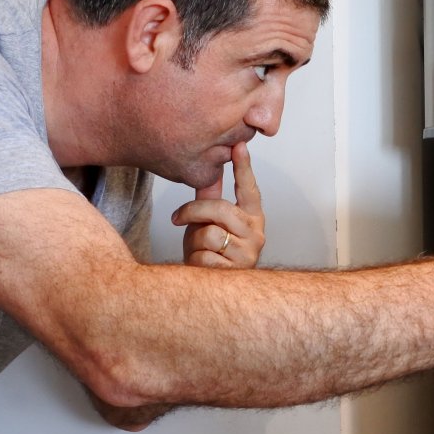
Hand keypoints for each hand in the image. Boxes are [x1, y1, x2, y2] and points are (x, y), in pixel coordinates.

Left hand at [172, 142, 265, 267]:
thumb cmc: (215, 253)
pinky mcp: (234, 271)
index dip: (244, 167)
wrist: (214, 287)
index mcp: (252, 217)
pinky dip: (194, 259)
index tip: (239, 145)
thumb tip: (207, 171)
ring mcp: (247, 253)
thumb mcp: (213, 223)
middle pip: (221, 209)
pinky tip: (201, 265)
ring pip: (209, 233)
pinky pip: (203, 255)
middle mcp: (256, 234)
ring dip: (194, 241)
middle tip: (177, 218)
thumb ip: (212, 201)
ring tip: (199, 249)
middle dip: (192, 211)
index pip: (249, 189)